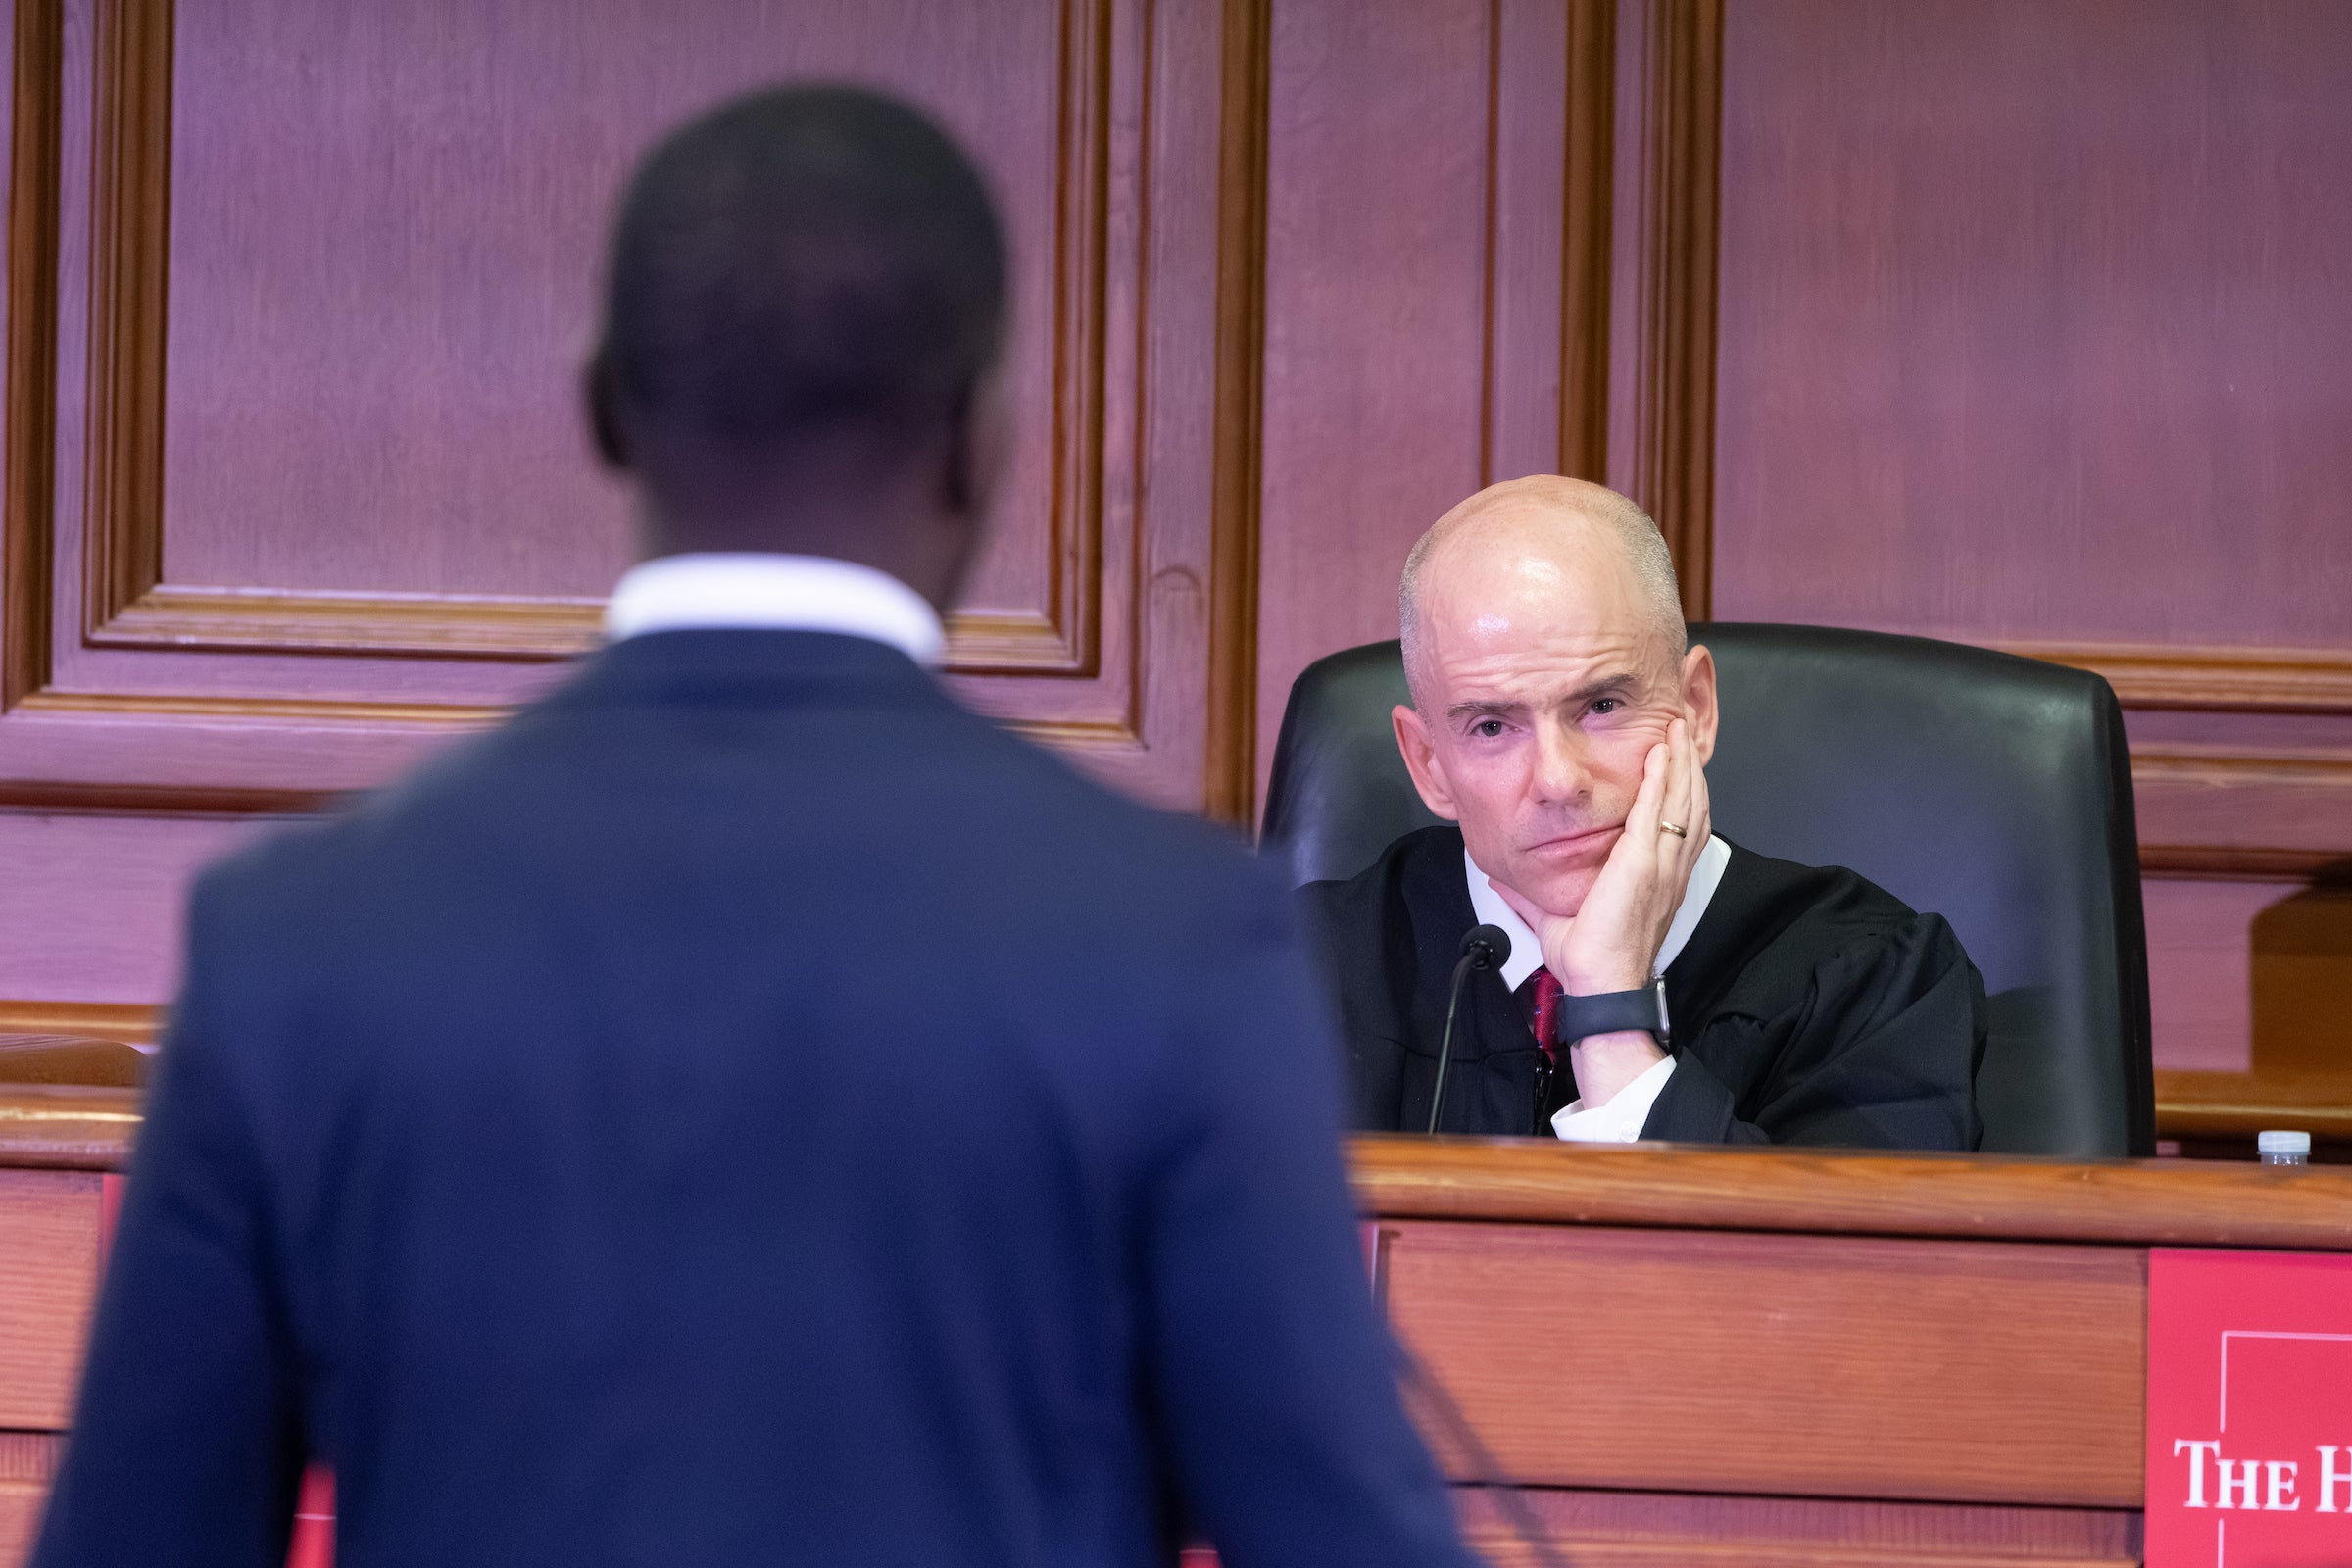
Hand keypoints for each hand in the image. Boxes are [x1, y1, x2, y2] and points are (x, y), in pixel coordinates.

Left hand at [1489, 715, 1709, 1106]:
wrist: (1600, 981)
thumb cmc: (1586, 955)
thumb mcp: (1554, 914)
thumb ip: (1530, 894)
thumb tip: (1501, 880)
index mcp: (1654, 874)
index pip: (1675, 818)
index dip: (1677, 784)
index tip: (1671, 755)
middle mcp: (1666, 865)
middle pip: (1687, 798)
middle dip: (1686, 759)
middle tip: (1682, 725)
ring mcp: (1660, 863)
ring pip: (1681, 797)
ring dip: (1680, 759)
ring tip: (1677, 726)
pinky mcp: (1645, 863)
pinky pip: (1659, 809)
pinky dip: (1663, 777)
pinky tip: (1662, 751)